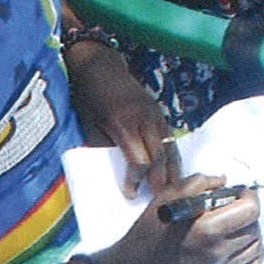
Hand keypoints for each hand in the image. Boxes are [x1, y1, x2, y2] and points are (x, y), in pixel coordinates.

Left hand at [67, 39, 180, 194]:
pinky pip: (169, 136)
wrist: (99, 65)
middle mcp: (143, 119)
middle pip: (159, 155)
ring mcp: (154, 113)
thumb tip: (111, 172)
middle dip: (161, 179)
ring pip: (169, 146)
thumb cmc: (89, 96)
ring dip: (173, 169)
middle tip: (161, 198)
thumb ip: (102, 147)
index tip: (131, 193)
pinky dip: (172, 153)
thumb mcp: (90, 124)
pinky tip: (172, 167)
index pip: (138, 160)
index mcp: (123, 124)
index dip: (136, 180)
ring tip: (174, 188)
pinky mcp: (158, 110)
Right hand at [97, 173, 263, 263]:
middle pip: (255, 226)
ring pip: (256, 246)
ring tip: (235, 224)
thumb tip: (224, 181)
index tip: (239, 192)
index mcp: (207, 228)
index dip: (249, 196)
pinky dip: (252, 251)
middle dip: (248, 212)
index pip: (251, 210)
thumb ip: (200, 182)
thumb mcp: (168, 195)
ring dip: (251, 230)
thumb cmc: (151, 229)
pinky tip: (240, 242)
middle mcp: (217, 251)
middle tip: (235, 206)